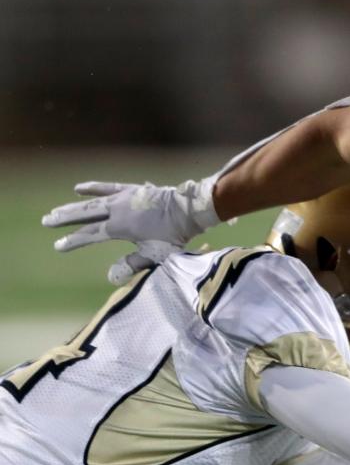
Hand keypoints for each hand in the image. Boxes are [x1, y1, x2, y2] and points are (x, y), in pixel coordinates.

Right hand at [42, 178, 219, 285]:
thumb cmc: (173, 235)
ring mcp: (124, 197)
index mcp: (119, 227)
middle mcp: (117, 209)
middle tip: (46, 221)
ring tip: (56, 210)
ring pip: (93, 201)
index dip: (73, 241)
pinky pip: (109, 187)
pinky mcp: (132, 190)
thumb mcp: (153, 255)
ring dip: (74, 206)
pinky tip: (79, 188)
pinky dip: (94, 187)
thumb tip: (110, 277)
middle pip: (85, 214)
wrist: (189, 209)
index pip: (90, 234)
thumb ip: (132, 265)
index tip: (57, 246)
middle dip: (65, 219)